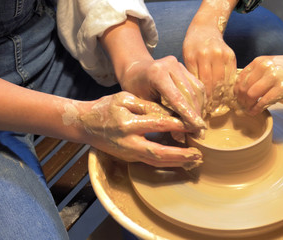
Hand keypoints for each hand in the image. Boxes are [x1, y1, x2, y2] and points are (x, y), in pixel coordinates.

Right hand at [80, 91, 202, 167]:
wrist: (84, 125)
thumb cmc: (105, 108)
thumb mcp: (123, 98)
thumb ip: (145, 105)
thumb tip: (168, 112)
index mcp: (127, 124)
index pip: (157, 125)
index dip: (177, 125)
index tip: (193, 124)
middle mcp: (128, 142)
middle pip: (158, 152)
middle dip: (179, 155)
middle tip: (198, 155)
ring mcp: (129, 153)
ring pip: (155, 161)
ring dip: (176, 162)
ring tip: (194, 160)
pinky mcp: (130, 157)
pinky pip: (151, 161)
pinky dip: (167, 162)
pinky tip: (181, 161)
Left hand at [119, 56, 205, 131]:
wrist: (134, 71)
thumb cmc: (135, 90)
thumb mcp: (144, 105)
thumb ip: (162, 116)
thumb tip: (181, 135)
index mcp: (156, 73)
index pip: (177, 98)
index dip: (189, 115)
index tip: (198, 129)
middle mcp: (170, 65)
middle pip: (190, 94)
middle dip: (196, 115)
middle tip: (200, 133)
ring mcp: (178, 64)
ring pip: (197, 89)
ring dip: (200, 109)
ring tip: (200, 126)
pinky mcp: (184, 67)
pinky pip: (197, 86)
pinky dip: (199, 101)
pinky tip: (198, 114)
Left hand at [183, 24, 236, 111]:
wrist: (205, 28)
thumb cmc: (192, 46)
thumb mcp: (186, 58)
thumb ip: (190, 75)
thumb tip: (193, 99)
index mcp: (192, 56)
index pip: (197, 83)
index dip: (200, 98)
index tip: (200, 110)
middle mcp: (207, 54)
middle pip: (211, 84)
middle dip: (210, 100)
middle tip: (209, 111)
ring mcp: (220, 54)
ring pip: (221, 81)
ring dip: (220, 96)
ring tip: (217, 106)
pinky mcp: (231, 55)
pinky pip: (230, 76)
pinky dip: (228, 87)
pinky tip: (225, 96)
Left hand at [235, 54, 282, 114]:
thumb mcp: (270, 64)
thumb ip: (257, 73)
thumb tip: (241, 88)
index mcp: (259, 61)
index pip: (240, 78)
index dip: (236, 91)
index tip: (237, 98)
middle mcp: (264, 67)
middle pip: (243, 88)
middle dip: (240, 100)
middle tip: (242, 106)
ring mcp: (273, 78)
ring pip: (250, 95)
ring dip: (247, 105)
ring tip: (248, 109)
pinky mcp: (281, 89)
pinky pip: (263, 102)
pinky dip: (256, 109)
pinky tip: (255, 112)